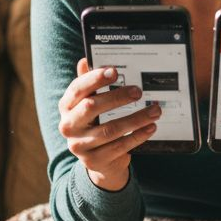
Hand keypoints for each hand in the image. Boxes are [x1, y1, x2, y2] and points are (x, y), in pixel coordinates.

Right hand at [57, 58, 160, 190]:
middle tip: (139, 91)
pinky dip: (138, 136)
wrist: (98, 160)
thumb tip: (85, 60)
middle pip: (92, 107)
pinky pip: (120, 146)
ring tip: (154, 110)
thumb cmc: (94, 123)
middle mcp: (68, 126)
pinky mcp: (94, 160)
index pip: (77, 89)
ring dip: (136, 118)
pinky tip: (151, 127)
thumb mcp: (89, 103)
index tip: (114, 72)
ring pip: (111, 129)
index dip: (94, 79)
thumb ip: (88, 84)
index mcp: (66, 106)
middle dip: (118, 97)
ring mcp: (80, 145)